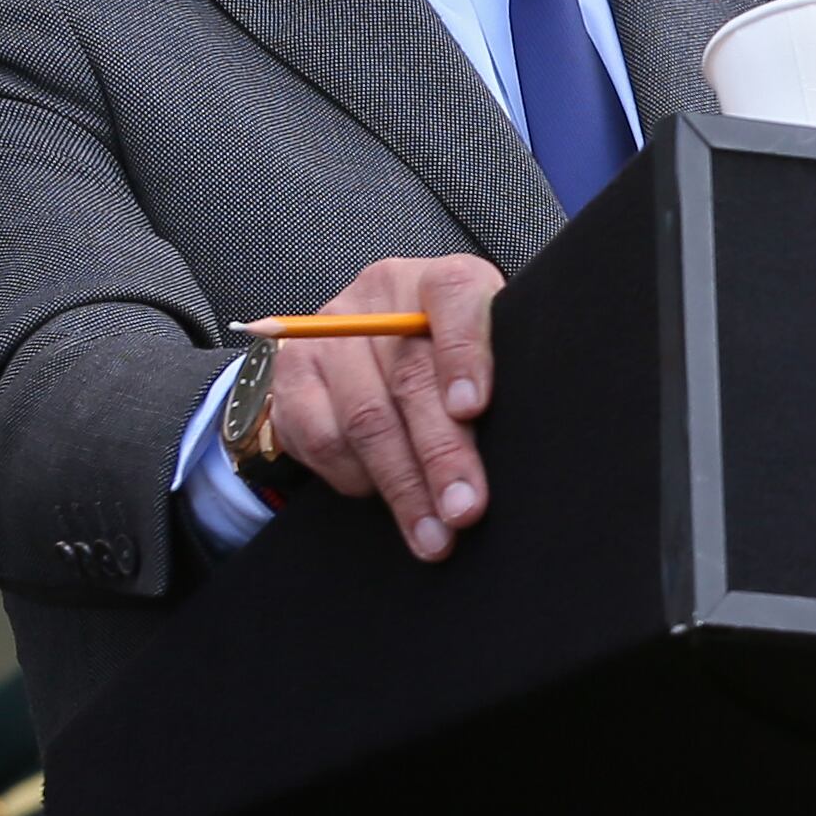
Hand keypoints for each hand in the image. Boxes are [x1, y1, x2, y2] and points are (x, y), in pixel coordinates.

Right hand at [265, 254, 504, 557]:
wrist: (362, 354)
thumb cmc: (443, 363)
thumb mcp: (481, 355)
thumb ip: (497, 379)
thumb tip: (523, 448)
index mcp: (439, 282)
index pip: (453, 296)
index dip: (464, 353)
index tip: (473, 409)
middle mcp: (380, 297)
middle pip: (410, 377)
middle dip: (441, 454)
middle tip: (463, 509)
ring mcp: (329, 333)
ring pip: (366, 419)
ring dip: (402, 486)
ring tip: (433, 534)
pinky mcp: (292, 373)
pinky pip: (323, 439)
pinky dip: (356, 478)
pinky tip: (383, 500)